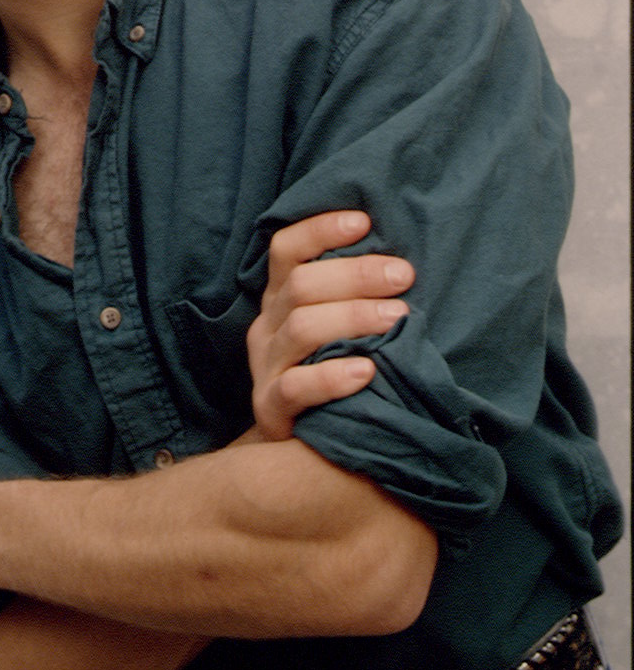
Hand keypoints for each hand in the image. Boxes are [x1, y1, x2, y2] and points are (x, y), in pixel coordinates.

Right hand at [247, 211, 413, 440]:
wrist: (299, 448)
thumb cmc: (333, 370)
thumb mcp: (338, 326)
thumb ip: (353, 295)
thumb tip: (403, 258)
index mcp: (281, 298)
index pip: (286, 250)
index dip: (319, 230)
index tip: (364, 221)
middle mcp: (268, 326)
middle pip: (301, 285)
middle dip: (355, 275)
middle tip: (403, 275)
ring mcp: (266, 366)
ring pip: (300, 329)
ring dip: (353, 317)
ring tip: (398, 318)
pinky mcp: (271, 409)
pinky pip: (294, 388)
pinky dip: (331, 378)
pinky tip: (366, 372)